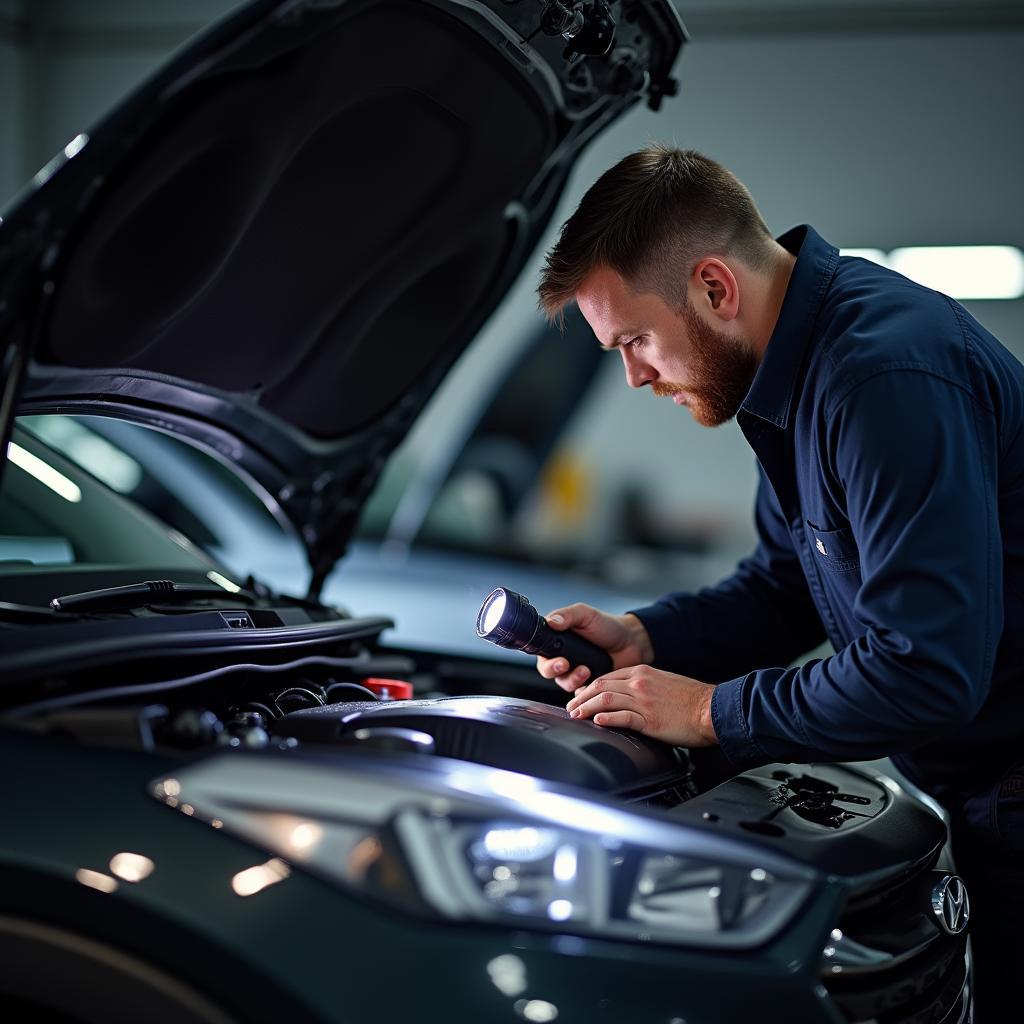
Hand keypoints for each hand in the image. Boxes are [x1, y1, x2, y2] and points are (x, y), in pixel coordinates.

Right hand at [536, 604, 653, 692]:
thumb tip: (551, 621)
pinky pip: (581, 695)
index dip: (547, 661)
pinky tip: (594, 682)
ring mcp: (574, 674)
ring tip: (586, 670)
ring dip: (573, 680)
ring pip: (564, 684)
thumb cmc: (607, 626)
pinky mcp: (587, 686)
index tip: (559, 659)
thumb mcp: (586, 614)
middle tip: (565, 665)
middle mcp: (562, 659)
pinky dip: (586, 692)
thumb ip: (567, 615)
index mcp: (557, 642)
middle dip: (556, 671)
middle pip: (548, 672)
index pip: (541, 655)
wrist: (630, 642)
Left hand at [565, 665, 717, 747]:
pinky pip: (623, 717)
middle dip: (581, 697)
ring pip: (606, 700)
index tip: (579, 697)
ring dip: (587, 708)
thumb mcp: (662, 683)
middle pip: (601, 686)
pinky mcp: (650, 719)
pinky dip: (607, 719)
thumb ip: (641, 686)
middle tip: (570, 708)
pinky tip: (597, 722)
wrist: (711, 709)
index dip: (588, 688)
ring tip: (576, 715)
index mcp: (642, 672)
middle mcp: (640, 683)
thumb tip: (623, 695)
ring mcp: (644, 700)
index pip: (606, 677)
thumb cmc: (690, 700)